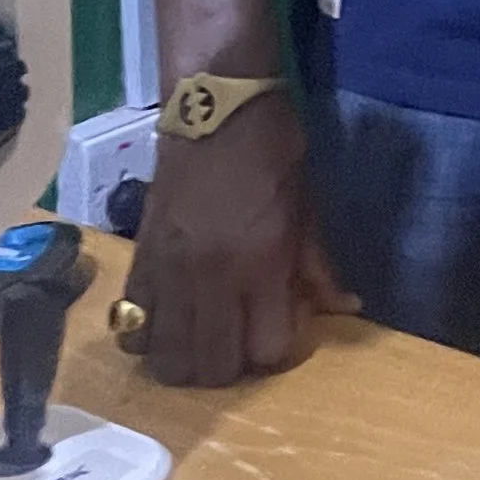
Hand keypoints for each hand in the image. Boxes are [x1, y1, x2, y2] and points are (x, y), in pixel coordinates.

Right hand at [123, 90, 356, 385]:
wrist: (214, 112)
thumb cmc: (273, 153)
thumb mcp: (308, 208)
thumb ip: (319, 266)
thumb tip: (346, 307)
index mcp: (261, 264)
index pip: (267, 349)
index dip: (280, 350)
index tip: (285, 329)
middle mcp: (211, 279)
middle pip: (214, 368)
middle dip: (235, 366)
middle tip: (245, 339)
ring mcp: (169, 275)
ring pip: (167, 360)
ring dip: (190, 361)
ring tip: (206, 338)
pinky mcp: (139, 264)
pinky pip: (133, 327)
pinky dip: (151, 337)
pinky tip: (171, 320)